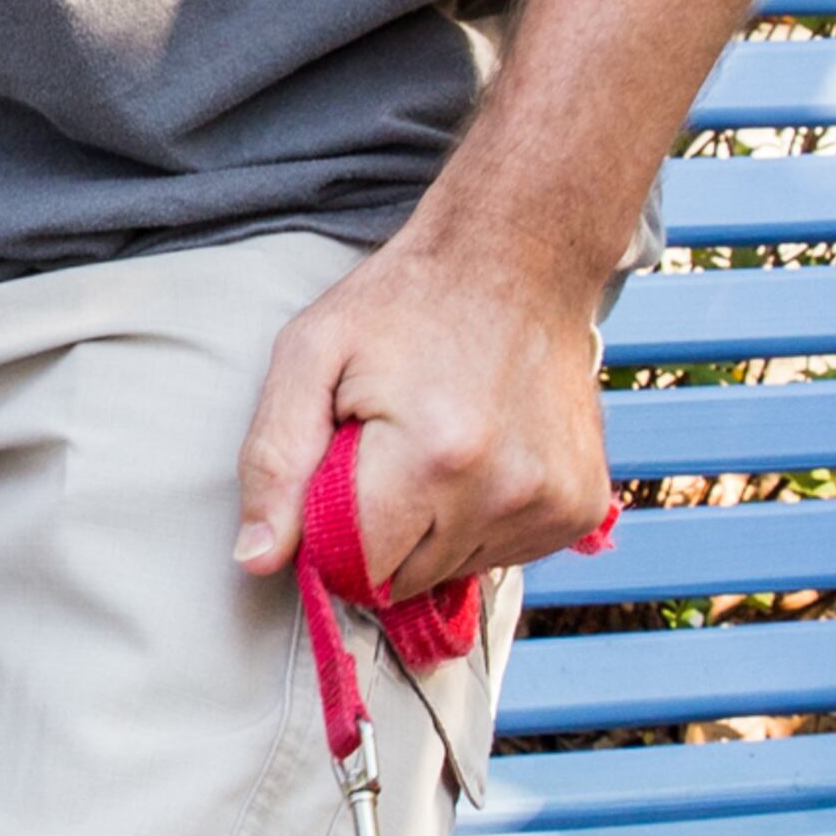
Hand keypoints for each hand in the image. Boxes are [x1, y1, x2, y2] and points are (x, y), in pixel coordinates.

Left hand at [231, 220, 612, 607]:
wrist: (520, 256)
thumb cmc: (402, 302)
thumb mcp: (310, 354)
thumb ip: (274, 460)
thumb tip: (254, 560)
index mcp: (429, 457)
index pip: (357, 570)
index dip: (331, 536)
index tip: (339, 478)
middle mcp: (500, 492)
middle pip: (406, 579)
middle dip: (384, 533)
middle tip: (388, 453)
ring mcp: (550, 503)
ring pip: (456, 571)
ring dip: (434, 530)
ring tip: (439, 447)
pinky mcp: (580, 507)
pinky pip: (507, 555)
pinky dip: (482, 522)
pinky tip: (482, 457)